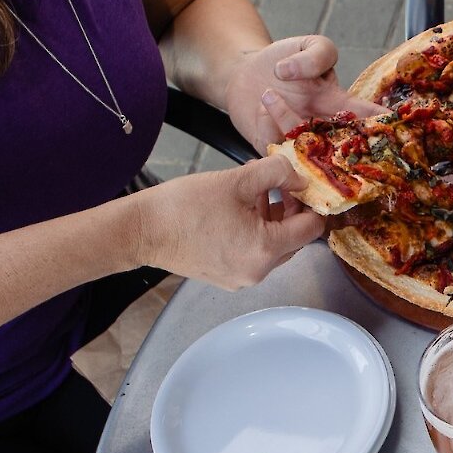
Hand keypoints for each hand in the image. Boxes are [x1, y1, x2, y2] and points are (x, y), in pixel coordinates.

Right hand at [135, 156, 325, 288]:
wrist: (141, 231)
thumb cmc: (186, 205)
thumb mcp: (238, 180)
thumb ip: (277, 173)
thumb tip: (300, 177)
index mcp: (266, 250)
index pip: (311, 229)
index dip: (311, 202)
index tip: (302, 183)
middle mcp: (258, 272)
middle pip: (294, 240)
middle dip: (291, 210)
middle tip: (278, 183)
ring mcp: (241, 278)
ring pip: (274, 246)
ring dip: (272, 219)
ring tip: (254, 191)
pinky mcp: (226, 277)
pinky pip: (254, 253)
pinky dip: (255, 232)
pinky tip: (238, 209)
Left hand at [218, 34, 382, 151]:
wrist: (244, 74)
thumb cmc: (283, 59)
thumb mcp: (309, 45)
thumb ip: (316, 54)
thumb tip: (292, 72)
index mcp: (339, 104)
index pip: (367, 118)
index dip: (382, 126)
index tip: (389, 127)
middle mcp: (323, 129)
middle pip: (339, 148)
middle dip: (337, 145)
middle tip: (316, 119)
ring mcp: (299, 141)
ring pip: (304, 148)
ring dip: (285, 119)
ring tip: (268, 94)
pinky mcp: (274, 149)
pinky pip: (275, 149)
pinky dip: (266, 127)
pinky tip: (261, 109)